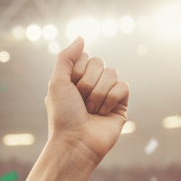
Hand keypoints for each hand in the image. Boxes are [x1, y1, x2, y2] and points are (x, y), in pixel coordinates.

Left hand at [46, 37, 128, 164]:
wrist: (75, 143)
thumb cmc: (62, 116)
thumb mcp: (57, 84)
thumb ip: (66, 57)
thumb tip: (81, 38)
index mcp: (74, 80)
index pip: (85, 57)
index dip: (77, 72)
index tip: (70, 90)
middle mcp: (91, 85)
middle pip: (100, 63)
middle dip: (87, 84)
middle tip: (80, 103)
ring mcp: (106, 94)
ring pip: (112, 73)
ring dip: (98, 94)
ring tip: (90, 111)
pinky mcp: (120, 104)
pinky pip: (123, 86)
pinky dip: (111, 99)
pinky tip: (102, 114)